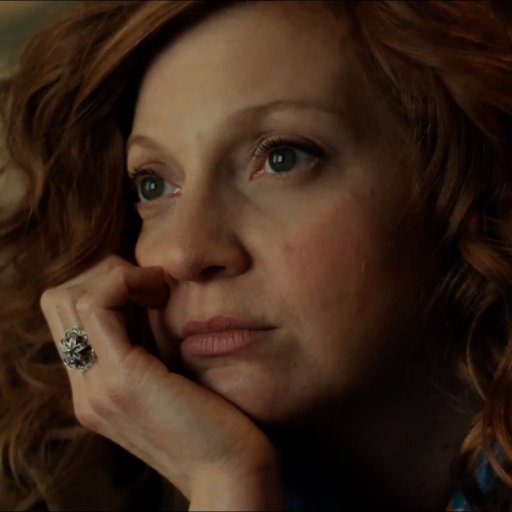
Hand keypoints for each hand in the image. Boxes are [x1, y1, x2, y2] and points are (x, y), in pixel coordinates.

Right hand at [39, 255, 282, 503]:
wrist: (232, 476)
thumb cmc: (217, 423)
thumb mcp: (174, 378)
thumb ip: (153, 348)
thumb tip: (153, 299)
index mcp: (97, 389)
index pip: (69, 316)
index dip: (106, 286)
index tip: (153, 289)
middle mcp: (87, 389)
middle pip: (59, 301)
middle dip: (105, 274)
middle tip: (153, 284)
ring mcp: (98, 386)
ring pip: (70, 297)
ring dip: (116, 275)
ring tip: (159, 289)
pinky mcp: (123, 379)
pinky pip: (98, 305)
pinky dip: (126, 282)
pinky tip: (162, 292)